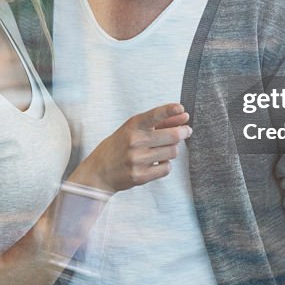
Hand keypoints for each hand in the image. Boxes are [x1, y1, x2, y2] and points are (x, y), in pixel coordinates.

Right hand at [72, 103, 190, 192]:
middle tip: (186, 131)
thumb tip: (183, 117)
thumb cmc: (118, 147)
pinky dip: (165, 165)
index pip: (154, 115)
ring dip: (172, 150)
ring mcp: (137, 160)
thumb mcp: (132, 129)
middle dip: (183, 132)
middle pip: (172, 136)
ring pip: (172, 152)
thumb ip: (158, 122)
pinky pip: (166, 168)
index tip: (181, 108)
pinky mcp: (140, 176)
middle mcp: (134, 142)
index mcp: (132, 126)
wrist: (99, 171)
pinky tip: (156, 162)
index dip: (170, 110)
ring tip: (163, 149)